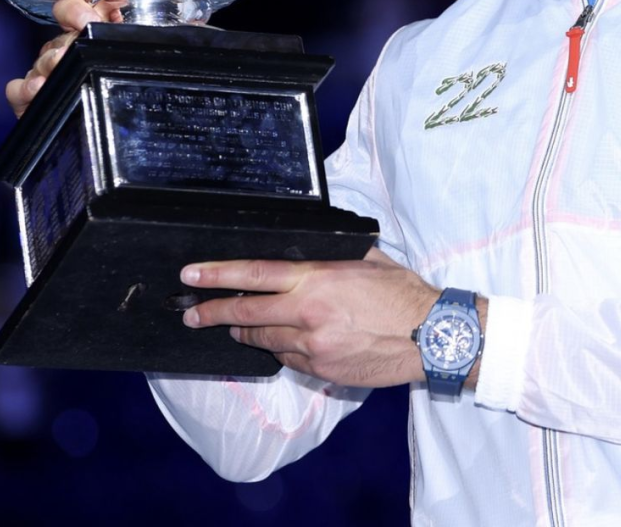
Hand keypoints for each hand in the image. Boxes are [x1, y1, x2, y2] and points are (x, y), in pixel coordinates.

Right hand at [4, 0, 122, 116]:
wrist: (103, 133)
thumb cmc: (115, 80)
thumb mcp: (120, 53)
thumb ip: (119, 34)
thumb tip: (120, 24)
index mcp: (82, 37)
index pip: (70, 10)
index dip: (76, 12)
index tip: (90, 22)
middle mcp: (59, 52)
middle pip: (56, 41)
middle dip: (64, 46)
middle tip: (69, 52)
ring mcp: (42, 74)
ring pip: (39, 63)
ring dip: (47, 65)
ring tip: (55, 70)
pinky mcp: (27, 98)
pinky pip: (16, 89)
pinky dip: (24, 88)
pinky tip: (37, 88)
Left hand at [180, 248, 439, 386]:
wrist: (430, 336)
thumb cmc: (401, 293)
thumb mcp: (368, 259)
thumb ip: (334, 256)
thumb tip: (315, 248)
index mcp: (317, 280)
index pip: (255, 276)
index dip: (218, 275)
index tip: (192, 276)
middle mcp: (308, 314)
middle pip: (247, 314)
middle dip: (213, 313)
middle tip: (190, 313)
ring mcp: (313, 347)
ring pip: (265, 340)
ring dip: (247, 332)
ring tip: (233, 327)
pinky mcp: (322, 371)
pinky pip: (289, 359)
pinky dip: (281, 349)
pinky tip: (282, 342)